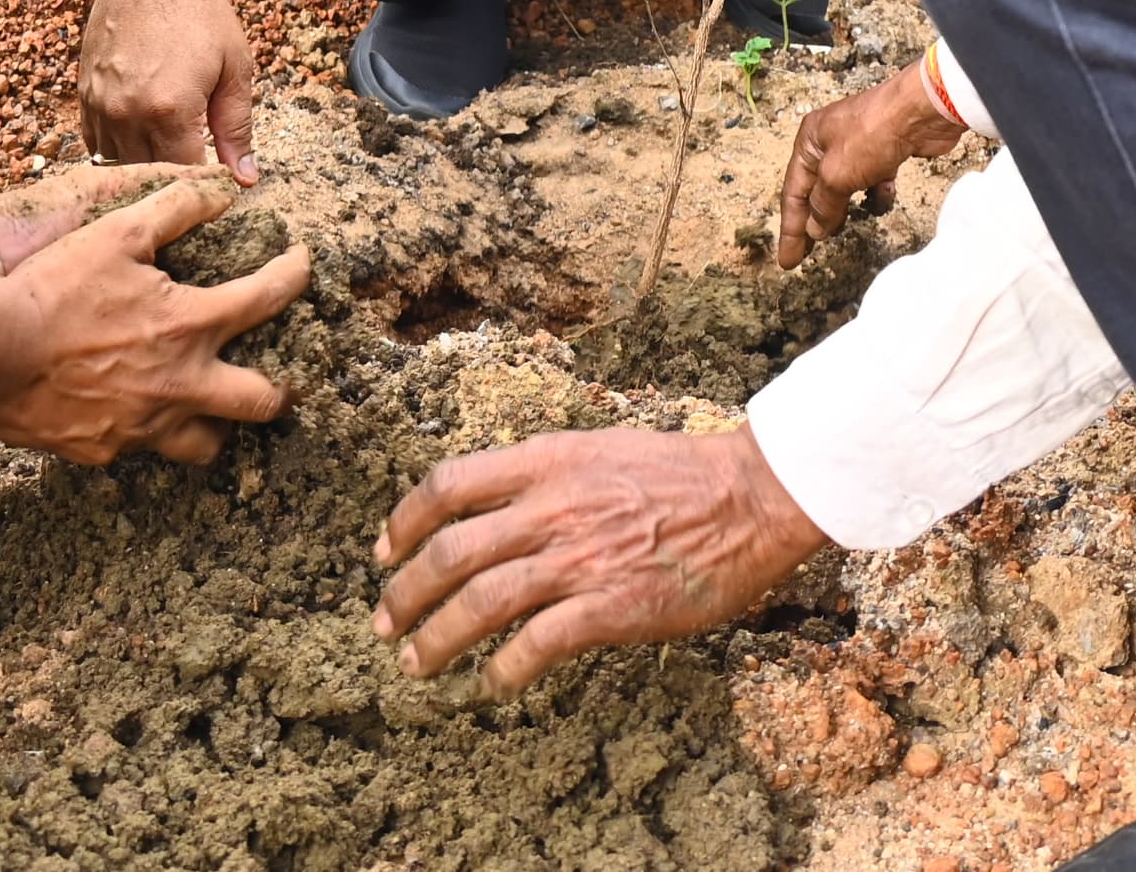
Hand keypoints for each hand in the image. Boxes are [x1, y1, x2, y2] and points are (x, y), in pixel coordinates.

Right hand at [0, 177, 308, 464]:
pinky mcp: (105, 450)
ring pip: (206, 443)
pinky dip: (148, 430)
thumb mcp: (115, 231)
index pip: (267, 299)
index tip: (301, 265)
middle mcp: (179, 385)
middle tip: (281, 373)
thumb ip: (175, 207)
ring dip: (217, 422)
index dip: (294, 276)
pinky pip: (143, 448)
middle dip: (282, 387)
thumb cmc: (52, 290)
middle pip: (261, 402)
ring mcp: (144, 427)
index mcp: (189, 326)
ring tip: (210, 401)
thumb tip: (220, 190)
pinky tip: (134, 410)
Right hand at [78, 0, 259, 178]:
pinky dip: (116, 152)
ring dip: (143, 169)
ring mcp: (99, 106)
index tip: (220, 190)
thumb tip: (244, 179)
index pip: (185, 178)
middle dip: (174, 185)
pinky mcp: (83, 96)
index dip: (206, 189)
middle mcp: (126, 114)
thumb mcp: (234, 67)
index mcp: (169, 110)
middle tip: (196, 180)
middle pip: (148, 178)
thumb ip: (237, 128)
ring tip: (168, 161)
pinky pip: (95, 144)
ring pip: (117, 166)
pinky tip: (140, 143)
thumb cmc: (200, 12)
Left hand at [370, 425, 828, 695]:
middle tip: (385, 622)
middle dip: (405, 593)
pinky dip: (504, 670)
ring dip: (436, 638)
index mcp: (545, 462)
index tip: (385, 551)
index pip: (448, 484)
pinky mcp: (608, 606)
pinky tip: (493, 685)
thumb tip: (501, 507)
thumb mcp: (598, 450)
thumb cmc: (683, 474)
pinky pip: (536, 645)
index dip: (404, 521)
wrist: (751, 496)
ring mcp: (578, 559)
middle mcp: (550, 508)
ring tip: (416, 663)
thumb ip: (547, 477)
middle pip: (449, 552)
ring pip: (479, 602)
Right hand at [774, 68, 965, 265]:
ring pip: (845, 187)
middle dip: (813, 222)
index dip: (790, 229)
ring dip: (844, 208)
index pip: (793, 192)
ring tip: (841, 231)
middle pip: (816, 190)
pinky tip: (883, 199)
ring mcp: (859, 146)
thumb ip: (823, 206)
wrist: (921, 111)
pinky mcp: (885, 151)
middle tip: (806, 254)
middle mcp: (830, 141)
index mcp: (810, 141)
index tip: (788, 260)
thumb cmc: (872, 134)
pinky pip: (873, 180)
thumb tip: (815, 229)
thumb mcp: (837, 175)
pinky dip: (876, 193)